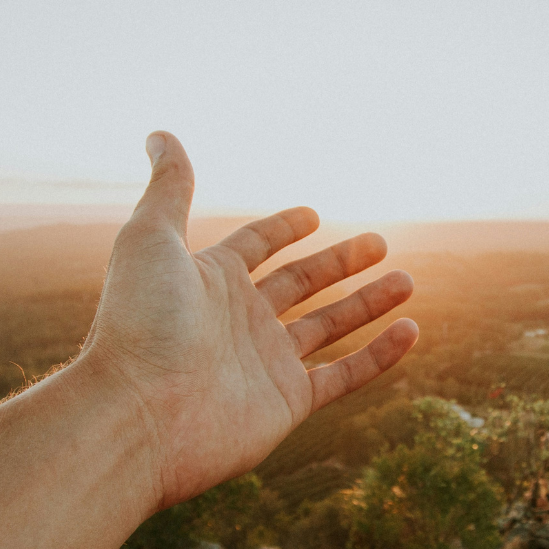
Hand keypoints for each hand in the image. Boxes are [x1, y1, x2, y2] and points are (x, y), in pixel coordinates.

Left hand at [82, 132, 417, 510]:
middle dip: (340, 262)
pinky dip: (378, 356)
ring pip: (329, 326)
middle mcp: (240, 320)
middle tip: (379, 242)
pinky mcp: (287, 404)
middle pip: (301, 282)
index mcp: (212, 280)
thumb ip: (170, 187)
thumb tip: (159, 133)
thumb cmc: (140, 323)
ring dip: (368, 303)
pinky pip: (343, 375)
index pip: (256, 245)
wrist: (138, 416)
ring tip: (406, 280)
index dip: (283, 228)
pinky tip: (411, 331)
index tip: (313, 214)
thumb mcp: (151, 238)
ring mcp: (265, 363)